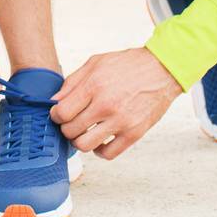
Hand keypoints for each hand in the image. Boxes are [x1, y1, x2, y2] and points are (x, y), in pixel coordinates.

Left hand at [51, 48, 181, 160]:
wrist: (162, 69)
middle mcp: (106, 105)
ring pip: (85, 146)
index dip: (56, 115)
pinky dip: (99, 151)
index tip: (60, 114)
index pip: (61, 113)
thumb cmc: (129, 65)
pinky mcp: (134, 133)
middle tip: (72, 122)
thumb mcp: (95, 63)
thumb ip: (72, 81)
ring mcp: (121, 121)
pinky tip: (100, 140)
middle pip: (70, 131)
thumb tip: (54, 101)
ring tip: (85, 132)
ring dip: (80, 141)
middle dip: (66, 128)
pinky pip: (108, 154)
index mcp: (94, 85)